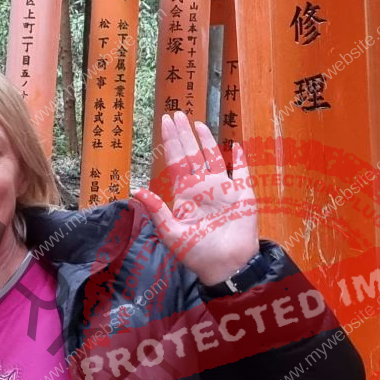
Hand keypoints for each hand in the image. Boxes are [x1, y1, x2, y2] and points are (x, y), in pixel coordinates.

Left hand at [133, 112, 259, 284]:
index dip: (170, 141)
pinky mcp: (243, 194)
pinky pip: (243, 171)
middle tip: (177, 113)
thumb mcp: (171, 232)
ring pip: (213, 157)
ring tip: (198, 123)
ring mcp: (223, 188)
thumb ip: (157, 209)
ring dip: (207, 141)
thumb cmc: (197, 252)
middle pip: (192, 154)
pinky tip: (236, 145)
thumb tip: (136, 190)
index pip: (175, 161)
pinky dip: (241, 158)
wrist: (226, 265)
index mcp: (185, 193)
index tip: (165, 122)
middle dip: (184, 134)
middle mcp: (203, 186)